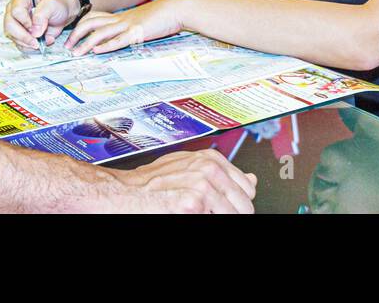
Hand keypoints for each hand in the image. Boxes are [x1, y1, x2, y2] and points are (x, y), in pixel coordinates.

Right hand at [4, 0, 76, 49]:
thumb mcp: (51, 6)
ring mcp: (15, 23)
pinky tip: (39, 43)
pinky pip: (19, 45)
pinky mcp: (18, 35)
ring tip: (41, 41)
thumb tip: (34, 31)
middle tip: (36, 41)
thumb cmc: (55, 6)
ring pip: (13, 37)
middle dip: (24, 36)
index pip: (16, 11)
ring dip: (28, 43)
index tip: (34, 26)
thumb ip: (42, 15)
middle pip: (10, 26)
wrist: (61, 15)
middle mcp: (14, 10)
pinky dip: (30, 47)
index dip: (25, 21)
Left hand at [65, 0, 187, 55]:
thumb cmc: (162, 16)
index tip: (72, 36)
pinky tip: (97, 51)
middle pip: (91, 23)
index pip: (94, 17)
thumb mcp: (143, 21)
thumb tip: (125, 36)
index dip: (81, 25)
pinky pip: (118, 40)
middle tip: (68, 46)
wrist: (176, 9)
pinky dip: (105, 46)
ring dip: (86, 43)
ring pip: (100, 32)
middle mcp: (121, 19)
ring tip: (77, 53)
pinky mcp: (137, 32)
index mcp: (121, 16)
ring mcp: (128, 25)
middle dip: (76, 34)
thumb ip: (132, 27)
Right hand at [110, 149, 256, 212]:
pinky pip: (215, 218)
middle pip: (244, 205)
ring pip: (233, 214)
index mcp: (212, 159)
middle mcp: (210, 169)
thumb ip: (221, 173)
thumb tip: (252, 180)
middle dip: (232, 214)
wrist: (126, 193)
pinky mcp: (194, 204)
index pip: (247, 189)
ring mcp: (203, 186)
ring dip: (218, 216)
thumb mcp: (189, 169)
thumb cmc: (151, 183)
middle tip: (208, 212)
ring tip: (196, 212)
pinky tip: (187, 214)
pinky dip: (204, 218)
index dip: (238, 203)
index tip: (228, 208)